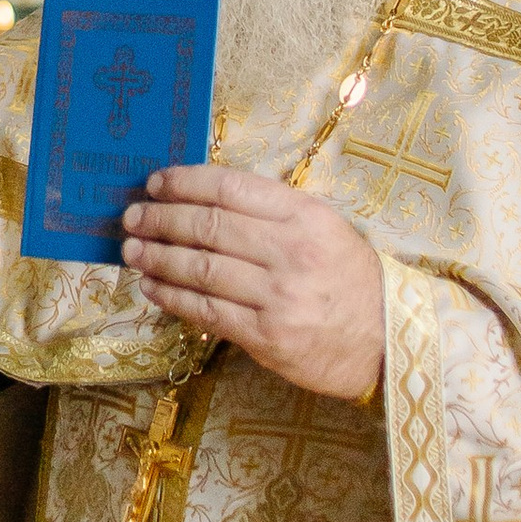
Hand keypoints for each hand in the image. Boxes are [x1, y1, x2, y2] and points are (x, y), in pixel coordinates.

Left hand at [119, 166, 383, 399]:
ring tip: (132, 250)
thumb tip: (204, 198)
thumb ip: (271, 212)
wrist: (387, 339)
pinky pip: (207, 311)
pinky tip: (153, 287)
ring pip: (201, 269)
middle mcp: (291, 252)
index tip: (156, 182)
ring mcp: (279, 297)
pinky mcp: (268, 337)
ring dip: (158, 257)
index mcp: (304, 216)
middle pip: (209, 227)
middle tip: (133, 216)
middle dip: (162, 218)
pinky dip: (173, 297)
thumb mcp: (323, 228)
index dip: (186, 182)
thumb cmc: (348, 278)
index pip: (231, 189)